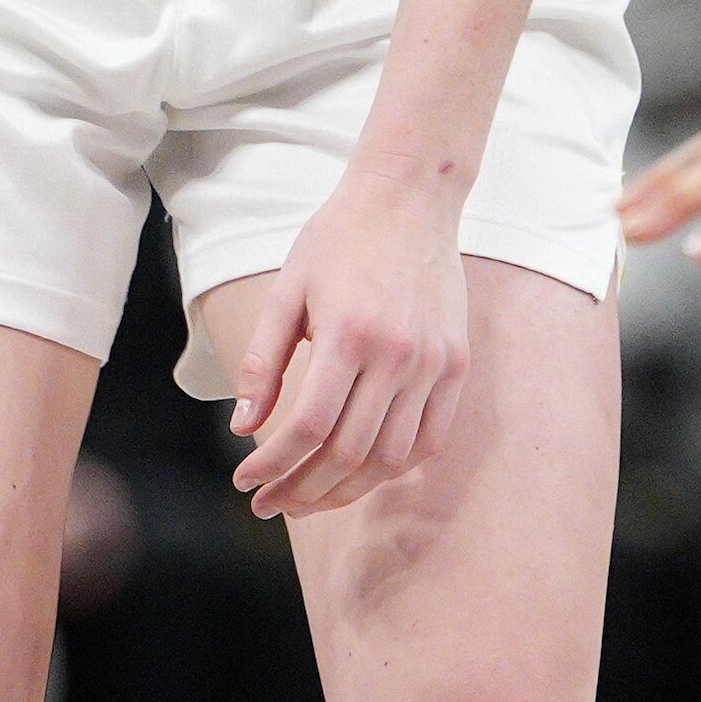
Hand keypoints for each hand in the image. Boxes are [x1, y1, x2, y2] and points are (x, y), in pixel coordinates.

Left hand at [216, 181, 467, 524]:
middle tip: (270, 503)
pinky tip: (363, 475)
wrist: (410, 197)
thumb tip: (243, 427)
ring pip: (390, 457)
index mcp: (348, 334)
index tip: (246, 482)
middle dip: (302, 489)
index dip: (273, 464)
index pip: (307, 426)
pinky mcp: (457, 364)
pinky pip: (430, 439)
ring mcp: (433, 363)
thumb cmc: (338, 240)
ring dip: (346, 490)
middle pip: (347, 453)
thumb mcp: (287, 291)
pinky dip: (395, 468)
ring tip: (310, 498)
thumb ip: (262, 362)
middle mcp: (397, 355)